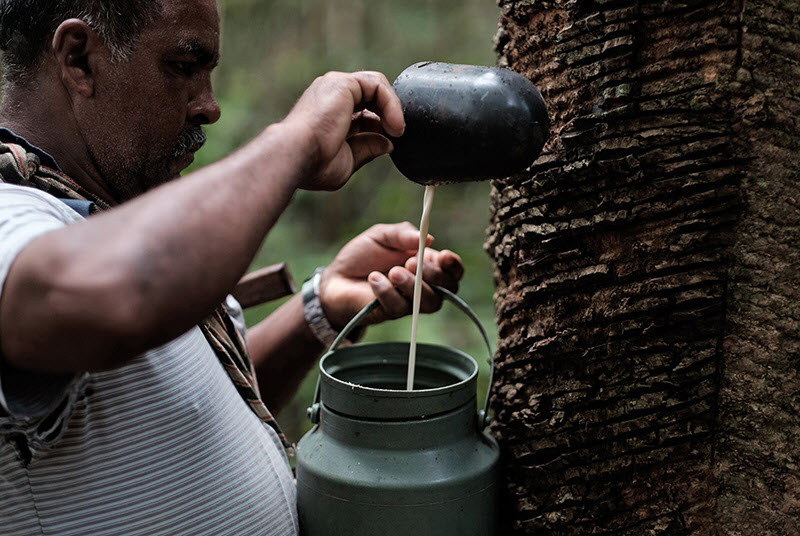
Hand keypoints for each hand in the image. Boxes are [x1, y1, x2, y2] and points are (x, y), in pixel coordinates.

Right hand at [281, 71, 404, 190]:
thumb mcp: (348, 160)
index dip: (380, 127)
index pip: (363, 113)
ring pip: (376, 87)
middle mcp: (330, 97)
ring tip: (397, 131)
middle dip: (388, 115)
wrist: (297, 155)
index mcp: (329, 115)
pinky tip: (394, 124)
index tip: (389, 143)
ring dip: (393, 109)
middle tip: (398, 135)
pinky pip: (378, 84)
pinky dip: (391, 103)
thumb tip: (388, 144)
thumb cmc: (314, 164)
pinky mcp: (343, 83)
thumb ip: (368, 148)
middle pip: (370, 97)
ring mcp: (336, 87)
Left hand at [319, 222, 463, 328]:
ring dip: (413, 286)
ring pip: (428, 303)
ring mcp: (409, 302)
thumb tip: (429, 238)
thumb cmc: (362, 256)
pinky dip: (387, 291)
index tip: (444, 256)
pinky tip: (374, 279)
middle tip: (412, 262)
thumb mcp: (382, 235)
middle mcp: (423, 286)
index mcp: (427, 264)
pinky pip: (399, 307)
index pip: (453, 270)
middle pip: (447, 289)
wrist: (336, 277)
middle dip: (433, 275)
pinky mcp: (391, 313)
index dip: (454, 265)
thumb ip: (403, 233)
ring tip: (392, 272)